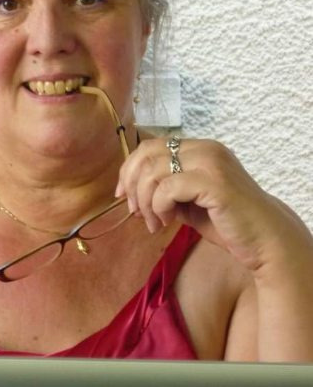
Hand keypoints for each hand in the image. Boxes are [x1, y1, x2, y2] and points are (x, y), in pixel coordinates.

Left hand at [115, 137, 306, 272]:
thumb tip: (131, 191)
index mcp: (198, 148)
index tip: (122, 194)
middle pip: (147, 153)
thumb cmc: (226, 221)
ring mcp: (210, 162)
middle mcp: (204, 148)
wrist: (265, 240)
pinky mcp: (213, 182)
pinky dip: (159, 207)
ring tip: (153, 223)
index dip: (129, 169)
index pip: (150, 146)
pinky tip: (166, 222)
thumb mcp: (187, 200)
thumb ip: (164, 189)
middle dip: (131, 184)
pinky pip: (168, 188)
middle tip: (134, 210)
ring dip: (145, 201)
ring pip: (153, 171)